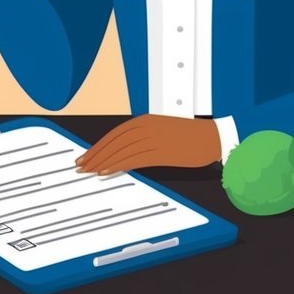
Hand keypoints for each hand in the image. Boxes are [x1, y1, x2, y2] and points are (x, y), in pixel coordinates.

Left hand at [75, 115, 221, 174]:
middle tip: (81, 166)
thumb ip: (144, 138)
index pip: (115, 134)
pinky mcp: (162, 151)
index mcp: (146, 121)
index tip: (86, 156)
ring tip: (89, 171)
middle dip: (95, 154)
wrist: (213, 138)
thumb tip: (124, 152)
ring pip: (121, 150)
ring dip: (103, 161)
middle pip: (114, 141)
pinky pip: (134, 159)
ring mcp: (155, 139)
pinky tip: (107, 172)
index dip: (98, 145)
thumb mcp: (163, 132)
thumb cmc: (190, 137)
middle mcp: (147, 127)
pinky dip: (118, 165)